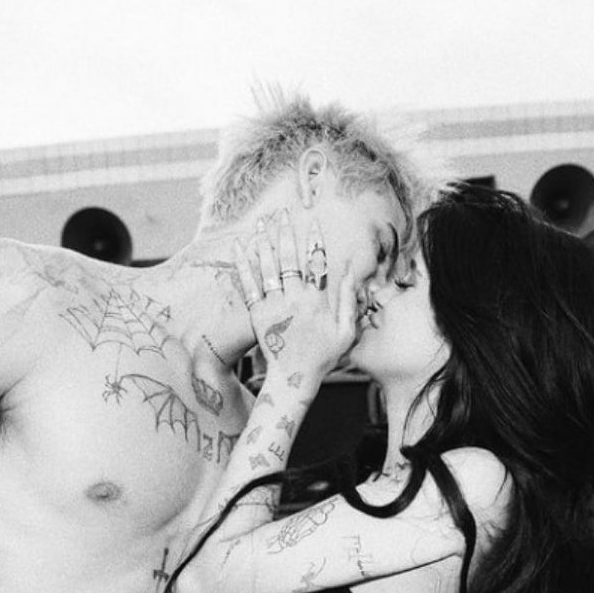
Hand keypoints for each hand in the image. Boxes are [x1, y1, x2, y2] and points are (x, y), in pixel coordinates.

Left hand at [235, 209, 356, 377]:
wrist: (293, 379)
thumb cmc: (323, 356)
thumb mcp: (345, 331)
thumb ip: (349, 300)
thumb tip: (352, 271)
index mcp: (317, 302)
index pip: (316, 263)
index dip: (314, 240)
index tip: (312, 222)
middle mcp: (294, 300)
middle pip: (290, 259)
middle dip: (286, 233)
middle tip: (282, 213)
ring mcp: (274, 307)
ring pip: (268, 267)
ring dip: (265, 241)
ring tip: (262, 221)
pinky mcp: (257, 315)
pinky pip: (249, 284)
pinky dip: (245, 264)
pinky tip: (241, 246)